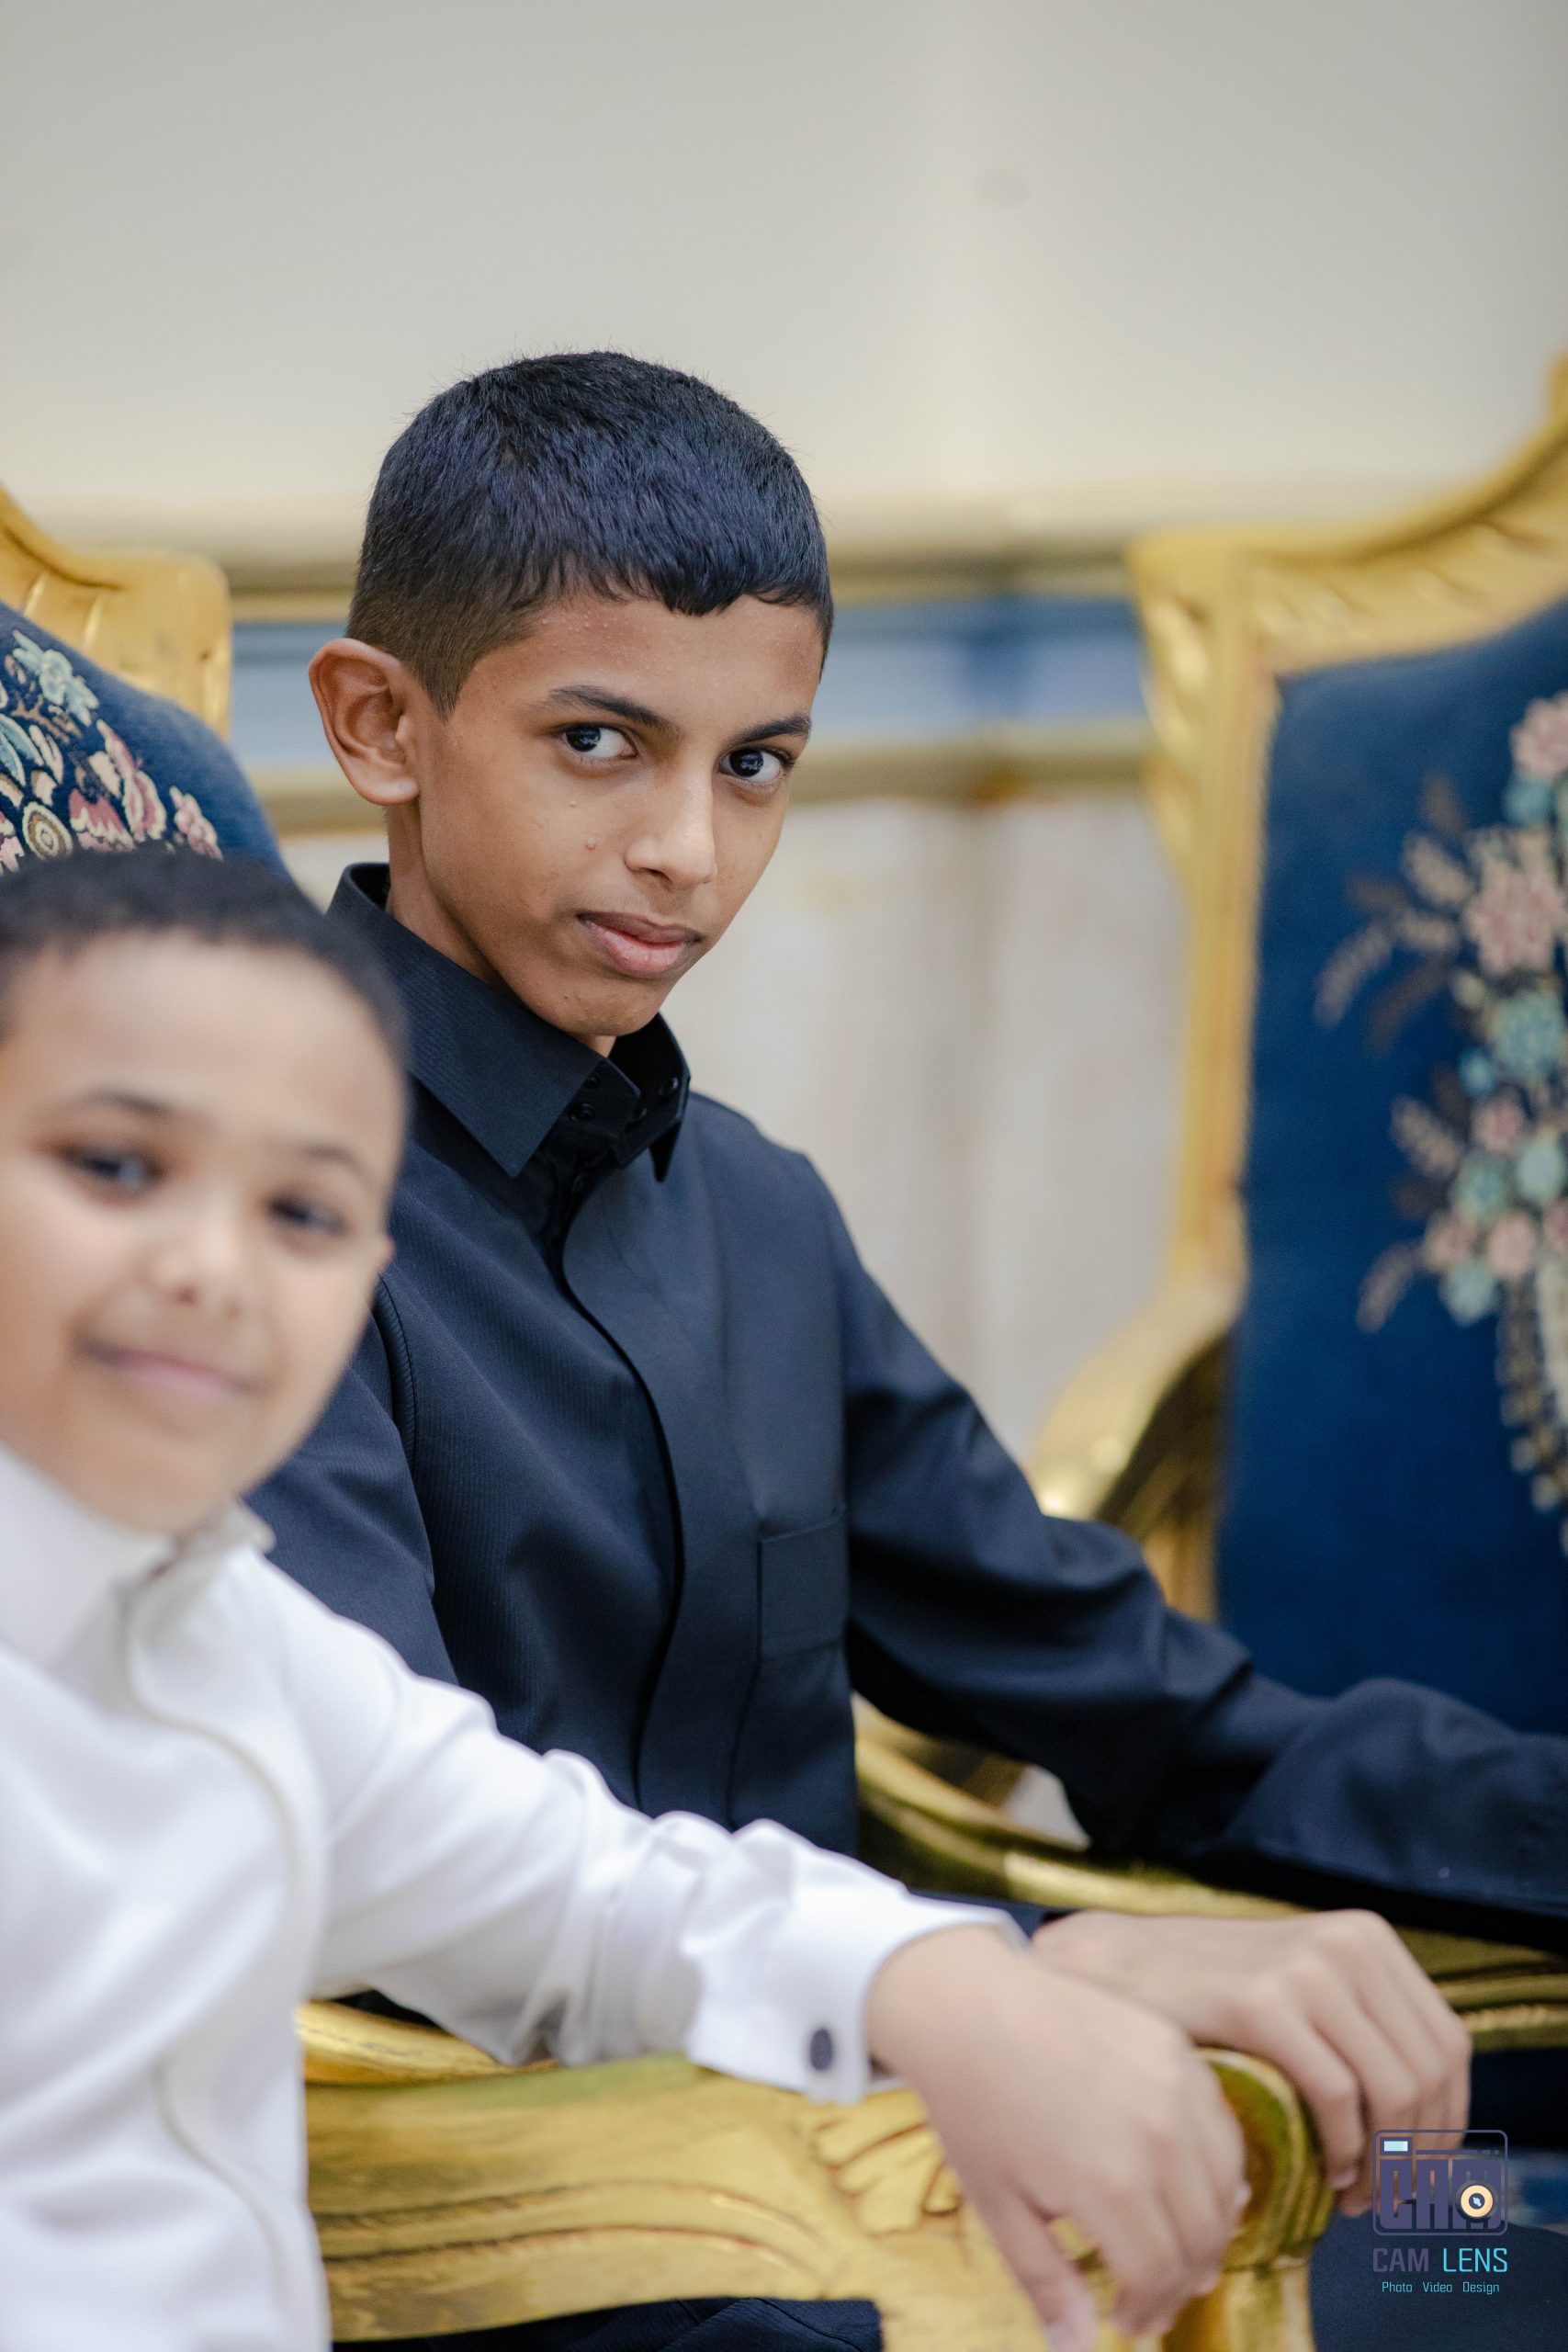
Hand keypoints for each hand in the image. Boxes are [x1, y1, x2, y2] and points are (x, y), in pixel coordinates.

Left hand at [866, 1926, 1247, 2349]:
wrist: (967, 2001)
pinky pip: (1222, 2126)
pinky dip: (1217, 2168)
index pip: (1159, 2275)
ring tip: (1177, 2247)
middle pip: (1202, 2238)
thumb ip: (1047, 2282)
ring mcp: (1176, 2085)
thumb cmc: (975, 2105)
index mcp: (1111, 2183)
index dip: (1149, 2310)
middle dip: (1182, 2280)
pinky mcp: (1179, 2049)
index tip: (1128, 2322)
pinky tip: (1189, 2184)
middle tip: (1155, 2295)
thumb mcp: (999, 2205)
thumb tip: (1077, 2350)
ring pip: (1226, 2185)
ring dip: (1209, 2229)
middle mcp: (1159, 2136)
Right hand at [1033, 1909, 1470, 2216]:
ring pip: (1393, 2090)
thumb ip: (1359, 2026)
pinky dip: (1344, 2147)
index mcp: (1367, 1938)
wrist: (1116, 1967)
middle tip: (1385, 2198)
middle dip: (1420, 2153)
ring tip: (1356, 2195)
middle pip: (1428, 2073)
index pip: (1448, 2045)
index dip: (1448, 2121)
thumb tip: (1426, 2116)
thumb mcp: (1301, 1986)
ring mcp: (1306, 1967)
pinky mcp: (1264, 2000)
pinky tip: (1325, 2172)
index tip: (1424, 2172)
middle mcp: (1348, 1945)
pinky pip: (1338, 2094)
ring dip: (1386, 2161)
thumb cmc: (1207, 1992)